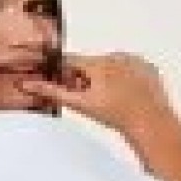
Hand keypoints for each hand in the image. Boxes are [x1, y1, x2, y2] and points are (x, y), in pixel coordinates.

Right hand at [15, 51, 179, 136]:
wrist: (150, 123)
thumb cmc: (118, 116)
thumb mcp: (82, 105)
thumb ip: (54, 92)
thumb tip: (30, 85)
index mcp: (99, 62)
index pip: (72, 60)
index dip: (65, 73)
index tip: (65, 82)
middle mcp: (117, 56)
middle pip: (92, 65)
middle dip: (87, 80)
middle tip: (91, 100)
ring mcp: (136, 61)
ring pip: (112, 68)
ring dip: (107, 81)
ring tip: (112, 101)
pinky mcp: (149, 68)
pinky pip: (132, 71)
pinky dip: (127, 81)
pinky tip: (127, 96)